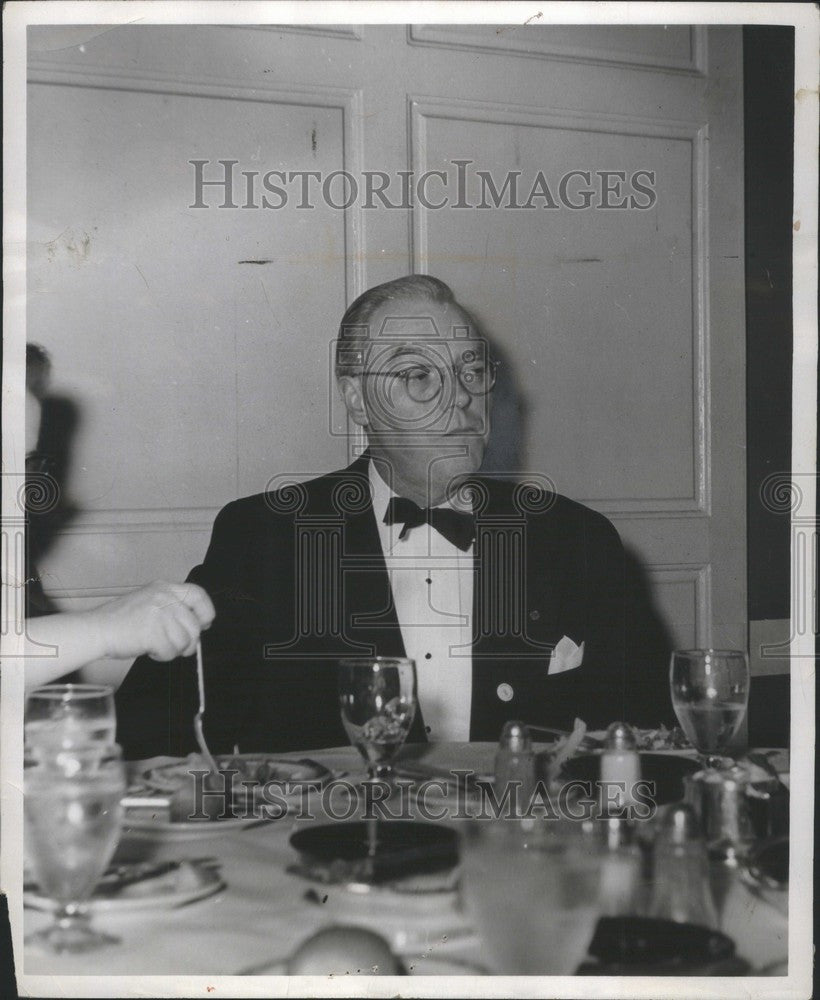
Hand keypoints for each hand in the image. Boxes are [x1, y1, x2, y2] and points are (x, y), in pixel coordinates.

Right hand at [88, 581, 215, 661]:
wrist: (97, 629)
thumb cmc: (121, 620)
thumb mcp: (150, 602)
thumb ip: (172, 608)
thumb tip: (197, 626)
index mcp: (164, 587)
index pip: (198, 594)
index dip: (205, 611)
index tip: (205, 624)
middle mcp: (164, 597)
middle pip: (194, 625)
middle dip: (188, 641)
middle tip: (176, 647)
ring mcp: (160, 614)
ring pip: (185, 641)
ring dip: (173, 650)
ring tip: (156, 645)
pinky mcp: (154, 632)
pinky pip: (170, 652)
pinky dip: (162, 656)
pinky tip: (149, 649)